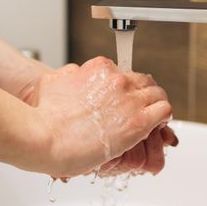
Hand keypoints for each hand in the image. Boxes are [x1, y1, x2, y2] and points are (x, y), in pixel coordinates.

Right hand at [21, 56, 172, 177]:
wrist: (42, 137)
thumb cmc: (42, 116)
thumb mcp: (51, 82)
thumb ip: (68, 75)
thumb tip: (75, 75)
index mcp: (98, 68)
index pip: (122, 72)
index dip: (123, 87)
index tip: (119, 100)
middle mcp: (117, 79)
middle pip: (143, 81)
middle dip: (141, 94)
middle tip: (135, 109)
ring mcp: (129, 100)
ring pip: (157, 94)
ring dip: (154, 105)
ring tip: (147, 119)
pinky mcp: (138, 122)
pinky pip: (164, 111)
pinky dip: (162, 118)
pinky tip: (152, 127)